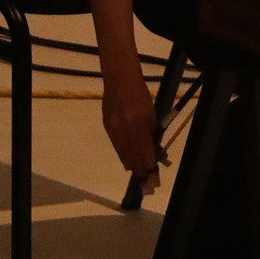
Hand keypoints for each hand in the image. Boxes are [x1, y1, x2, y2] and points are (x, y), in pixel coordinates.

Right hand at [101, 71, 159, 185]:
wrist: (120, 80)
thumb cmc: (140, 95)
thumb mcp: (151, 113)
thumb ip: (150, 132)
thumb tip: (151, 151)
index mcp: (139, 123)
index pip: (144, 151)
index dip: (148, 165)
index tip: (153, 173)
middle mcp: (125, 128)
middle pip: (132, 156)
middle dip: (139, 169)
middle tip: (146, 178)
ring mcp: (113, 128)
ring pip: (122, 153)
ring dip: (131, 164)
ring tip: (137, 173)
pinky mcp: (106, 127)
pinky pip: (116, 146)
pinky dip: (123, 154)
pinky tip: (127, 161)